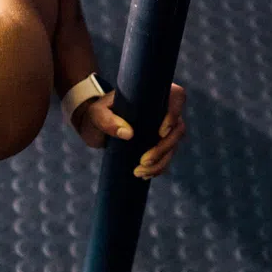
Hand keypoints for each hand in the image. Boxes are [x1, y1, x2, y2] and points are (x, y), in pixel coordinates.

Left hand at [70, 81, 185, 179]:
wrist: (93, 127)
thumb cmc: (96, 114)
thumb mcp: (96, 114)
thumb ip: (107, 120)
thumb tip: (128, 133)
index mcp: (152, 95)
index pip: (177, 97)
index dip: (174, 114)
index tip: (160, 132)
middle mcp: (162, 110)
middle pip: (178, 128)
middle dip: (164, 148)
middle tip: (143, 161)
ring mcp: (162, 128)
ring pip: (173, 145)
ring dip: (161, 162)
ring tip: (138, 172)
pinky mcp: (157, 144)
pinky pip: (166, 157)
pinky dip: (158, 168)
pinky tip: (144, 175)